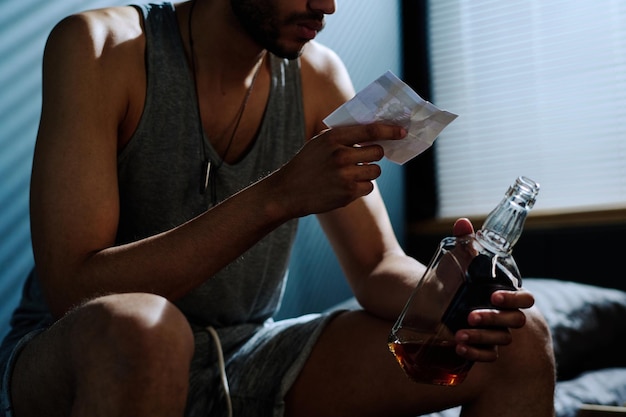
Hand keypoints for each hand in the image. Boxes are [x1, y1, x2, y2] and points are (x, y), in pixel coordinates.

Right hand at [268, 124, 405, 216]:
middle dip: (374, 155)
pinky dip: (361, 187)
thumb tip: (374, 132)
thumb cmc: (306, 164)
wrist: (287, 191)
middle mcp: (341, 155)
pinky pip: (369, 187)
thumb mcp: (320, 142)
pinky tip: (345, 186)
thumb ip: (343, 136)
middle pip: (377, 152)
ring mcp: (345, 175)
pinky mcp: (348, 192)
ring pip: (375, 171)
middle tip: (362, 159)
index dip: (389, 131)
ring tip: (348, 175)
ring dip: (367, 173)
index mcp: (334, 137)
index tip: (401, 132)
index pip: (370, 131)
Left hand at [451, 217, 535, 361]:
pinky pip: (488, 355)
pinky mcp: (481, 345)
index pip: (525, 299)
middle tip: (469, 315)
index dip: (514, 298)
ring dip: (482, 337)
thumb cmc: (453, 277)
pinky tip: (459, 348)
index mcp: (504, 291)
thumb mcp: (458, 260)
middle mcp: (503, 313)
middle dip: (494, 318)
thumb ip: (465, 241)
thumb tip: (462, 222)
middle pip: (515, 321)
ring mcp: (494, 330)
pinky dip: (476, 354)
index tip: (494, 296)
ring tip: (459, 335)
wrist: (433, 298)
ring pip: (501, 339)